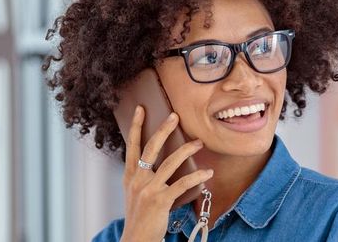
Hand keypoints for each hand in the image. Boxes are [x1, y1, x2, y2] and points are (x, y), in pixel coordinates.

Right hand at [119, 106, 213, 241]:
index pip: (132, 145)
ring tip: (199, 142)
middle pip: (151, 147)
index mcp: (130, 175)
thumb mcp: (134, 192)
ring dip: (187, 150)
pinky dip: (197, 177)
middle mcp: (138, 179)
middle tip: (175, 116)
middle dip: (164, 129)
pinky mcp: (161, 200)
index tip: (141, 109)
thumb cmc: (139, 215)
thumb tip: (159, 160)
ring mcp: (149, 189)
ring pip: (170, 163)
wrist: (136, 238)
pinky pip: (182, 184)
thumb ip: (143, 176)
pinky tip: (207, 172)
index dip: (137, 126)